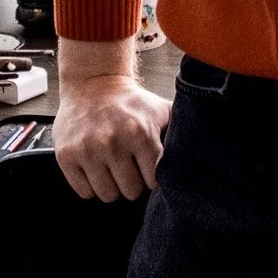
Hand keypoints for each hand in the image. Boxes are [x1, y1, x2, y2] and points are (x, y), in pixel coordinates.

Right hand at [54, 37, 169, 201]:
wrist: (92, 83)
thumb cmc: (130, 101)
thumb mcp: (160, 109)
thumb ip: (181, 128)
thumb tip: (211, 145)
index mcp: (140, 133)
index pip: (152, 182)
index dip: (150, 177)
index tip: (145, 167)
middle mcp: (113, 143)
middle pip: (130, 192)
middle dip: (131, 183)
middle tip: (127, 168)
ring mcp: (88, 150)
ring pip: (107, 195)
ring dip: (111, 186)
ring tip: (111, 168)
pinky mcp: (66, 156)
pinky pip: (84, 192)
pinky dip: (90, 186)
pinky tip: (94, 168)